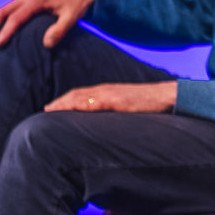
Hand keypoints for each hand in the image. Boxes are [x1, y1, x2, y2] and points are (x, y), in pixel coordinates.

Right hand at [0, 0, 97, 48]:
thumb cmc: (77, 4)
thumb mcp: (72, 18)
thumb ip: (60, 30)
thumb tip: (46, 44)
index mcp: (36, 0)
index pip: (15, 18)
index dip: (5, 32)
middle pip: (3, 11)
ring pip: (4, 9)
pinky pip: (11, 9)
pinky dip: (3, 19)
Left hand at [42, 81, 177, 114]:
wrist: (169, 96)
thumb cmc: (153, 104)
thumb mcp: (131, 108)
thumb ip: (118, 111)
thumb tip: (109, 123)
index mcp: (109, 92)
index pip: (82, 95)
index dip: (66, 100)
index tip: (52, 108)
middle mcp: (107, 90)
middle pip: (77, 94)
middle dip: (60, 102)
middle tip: (45, 110)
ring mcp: (111, 94)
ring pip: (81, 96)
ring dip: (64, 103)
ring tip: (50, 111)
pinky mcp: (117, 99)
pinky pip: (95, 101)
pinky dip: (80, 104)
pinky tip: (71, 109)